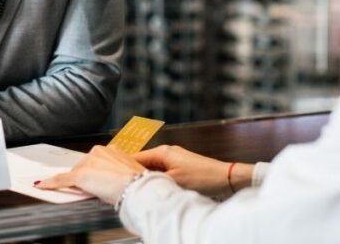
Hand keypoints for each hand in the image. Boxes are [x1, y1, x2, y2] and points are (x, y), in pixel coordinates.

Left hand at [35, 145, 146, 203]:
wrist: (136, 187)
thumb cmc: (137, 182)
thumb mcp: (127, 173)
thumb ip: (115, 172)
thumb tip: (108, 181)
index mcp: (111, 150)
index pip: (95, 162)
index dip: (95, 173)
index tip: (96, 178)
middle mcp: (98, 152)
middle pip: (84, 167)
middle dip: (87, 178)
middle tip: (98, 188)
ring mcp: (88, 163)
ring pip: (76, 174)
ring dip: (79, 183)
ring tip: (94, 192)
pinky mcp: (79, 175)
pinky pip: (62, 180)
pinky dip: (51, 183)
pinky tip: (42, 186)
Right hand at [135, 145, 251, 198]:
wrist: (225, 177)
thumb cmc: (202, 177)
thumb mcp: (173, 181)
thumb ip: (153, 180)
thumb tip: (137, 182)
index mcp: (162, 152)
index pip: (136, 157)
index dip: (124, 166)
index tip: (114, 174)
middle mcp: (167, 152)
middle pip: (143, 162)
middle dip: (135, 172)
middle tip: (125, 183)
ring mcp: (174, 158)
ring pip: (153, 167)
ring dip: (147, 176)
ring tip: (139, 186)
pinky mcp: (181, 165)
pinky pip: (163, 170)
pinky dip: (157, 177)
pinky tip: (156, 186)